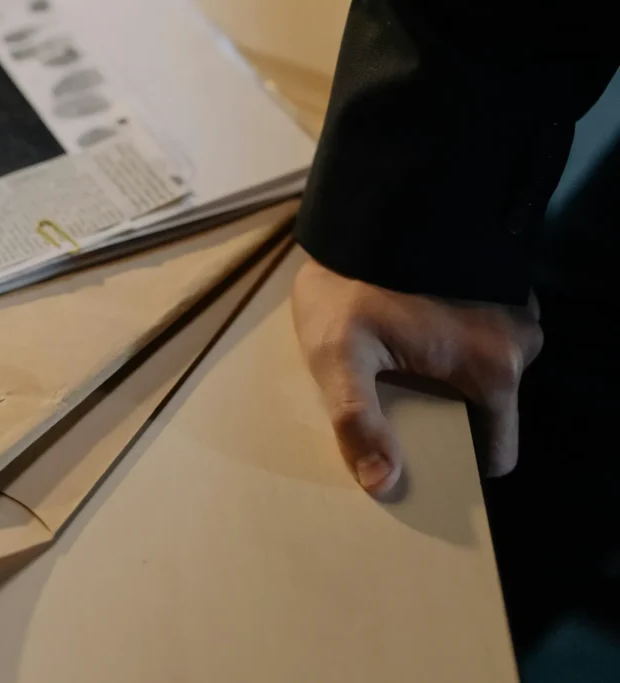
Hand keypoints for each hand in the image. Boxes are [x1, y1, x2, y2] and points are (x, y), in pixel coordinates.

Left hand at [292, 256, 543, 495]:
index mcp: (495, 368)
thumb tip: (383, 483)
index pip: (496, 453)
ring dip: (445, 381)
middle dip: (445, 420)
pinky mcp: (500, 289)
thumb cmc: (352, 282)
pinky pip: (482, 340)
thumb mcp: (338, 355)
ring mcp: (515, 312)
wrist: (365, 207)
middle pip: (487, 414)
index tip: (418, 459)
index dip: (457, 464)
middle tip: (395, 406)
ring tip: (396, 368)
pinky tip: (411, 336)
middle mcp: (520, 342)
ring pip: (483, 376)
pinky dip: (451, 348)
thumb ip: (358, 421)